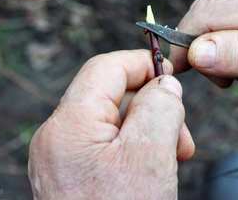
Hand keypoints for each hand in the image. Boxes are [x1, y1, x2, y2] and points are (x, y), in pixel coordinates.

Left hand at [28, 50, 194, 199]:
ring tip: (173, 156)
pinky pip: (109, 145)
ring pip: (114, 121)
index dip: (140, 63)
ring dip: (149, 131)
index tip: (169, 71)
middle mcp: (57, 138)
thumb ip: (160, 107)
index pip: (105, 69)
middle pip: (112, 96)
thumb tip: (165, 84)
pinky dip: (136, 149)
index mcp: (68, 126)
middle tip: (181, 134)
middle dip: (153, 108)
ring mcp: (63, 158)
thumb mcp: (150, 156)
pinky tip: (154, 168)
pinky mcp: (73, 174)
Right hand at [170, 0, 237, 133]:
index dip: (187, 40)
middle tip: (218, 79)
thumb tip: (196, 50)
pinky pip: (228, 17)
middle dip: (201, 45)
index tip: (179, 70)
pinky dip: (225, 43)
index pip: (212, 12)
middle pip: (210, 8)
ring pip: (216, 13)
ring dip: (214, 46)